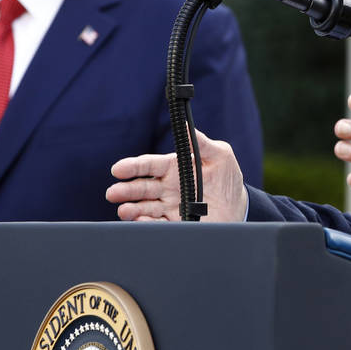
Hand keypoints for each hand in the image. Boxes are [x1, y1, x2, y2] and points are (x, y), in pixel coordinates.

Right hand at [107, 130, 247, 221]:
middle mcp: (167, 187)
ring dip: (132, 209)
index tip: (118, 169)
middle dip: (126, 190)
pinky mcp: (176, 223)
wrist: (238, 205)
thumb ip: (202, 142)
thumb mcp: (220, 155)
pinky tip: (140, 221)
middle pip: (142, 188)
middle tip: (113, 193)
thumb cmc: (227, 176)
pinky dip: (147, 224)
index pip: (148, 166)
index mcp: (174, 167)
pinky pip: (158, 224)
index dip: (132, 167)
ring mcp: (169, 206)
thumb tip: (186, 125)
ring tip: (123, 210)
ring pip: (145, 207)